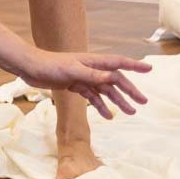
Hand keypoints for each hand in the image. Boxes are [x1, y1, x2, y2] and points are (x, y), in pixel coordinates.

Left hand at [18, 50, 150, 119]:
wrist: (30, 68)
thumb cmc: (50, 65)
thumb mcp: (73, 70)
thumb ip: (93, 75)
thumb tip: (114, 77)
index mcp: (93, 61)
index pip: (118, 63)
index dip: (134, 66)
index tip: (149, 69)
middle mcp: (91, 68)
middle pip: (115, 80)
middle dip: (130, 90)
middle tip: (143, 102)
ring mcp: (83, 77)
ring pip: (105, 90)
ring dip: (117, 101)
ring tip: (129, 112)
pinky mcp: (75, 85)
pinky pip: (92, 97)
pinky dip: (100, 106)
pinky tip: (107, 116)